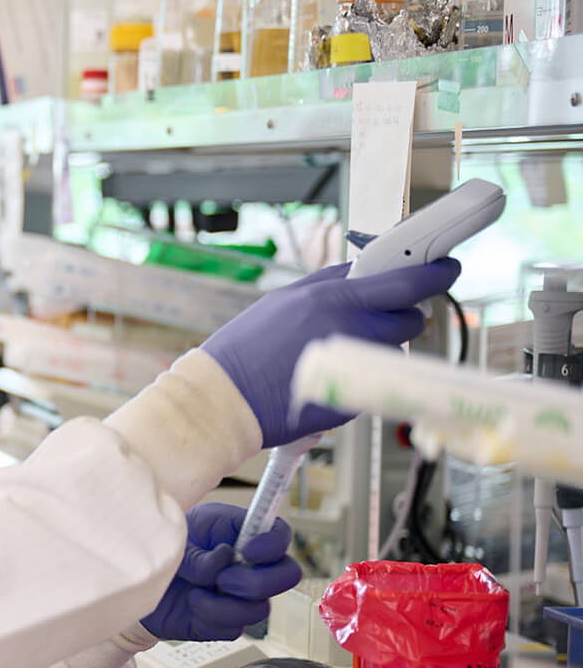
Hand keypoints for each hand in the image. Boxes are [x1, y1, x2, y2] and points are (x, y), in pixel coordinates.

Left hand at [141, 504, 302, 641]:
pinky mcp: (228, 622)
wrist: (144, 579)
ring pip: (260, 610)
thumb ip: (204, 549)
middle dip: (256, 582)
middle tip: (224, 579)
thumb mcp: (181, 534)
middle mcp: (252, 567)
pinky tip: (193, 604)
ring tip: (197, 592)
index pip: (280, 535)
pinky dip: (208, 617)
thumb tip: (224, 560)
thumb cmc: (169, 547)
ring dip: (224, 604)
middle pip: (288, 576)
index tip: (247, 550)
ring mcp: (244, 597)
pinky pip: (233, 629)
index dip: (273, 545)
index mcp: (244, 535)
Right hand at [201, 259, 459, 447]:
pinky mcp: (354, 399)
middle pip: (411, 317)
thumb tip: (363, 272)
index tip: (445, 267)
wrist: (222, 399)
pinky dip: (364, 375)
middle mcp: (349, 330)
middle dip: (406, 315)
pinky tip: (332, 374)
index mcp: (331, 300)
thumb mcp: (283, 301)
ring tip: (343, 351)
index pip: (404, 280)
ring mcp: (355, 367)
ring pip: (395, 350)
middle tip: (386, 317)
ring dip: (381, 347)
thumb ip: (328, 284)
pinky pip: (377, 379)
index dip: (433, 273)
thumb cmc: (243, 352)